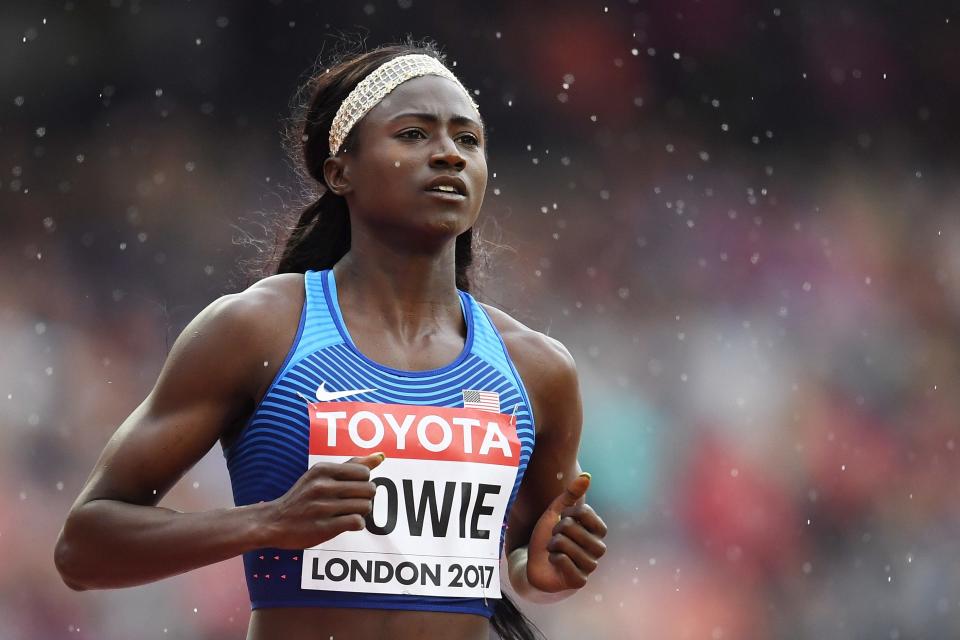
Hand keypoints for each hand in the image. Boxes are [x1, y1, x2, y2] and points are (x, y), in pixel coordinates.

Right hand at [258, 452, 383, 548]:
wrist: (274, 521)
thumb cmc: (303, 496)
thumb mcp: (321, 475)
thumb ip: (351, 465)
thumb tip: (380, 456)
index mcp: (323, 470)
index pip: (364, 472)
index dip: (364, 481)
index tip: (353, 487)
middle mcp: (322, 486)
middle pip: (368, 489)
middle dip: (365, 497)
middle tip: (353, 502)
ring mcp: (323, 507)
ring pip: (365, 506)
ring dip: (361, 512)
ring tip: (348, 512)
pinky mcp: (324, 527)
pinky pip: (357, 522)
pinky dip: (357, 524)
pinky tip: (346, 523)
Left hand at [525, 472, 607, 591]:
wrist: (535, 564)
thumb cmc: (548, 537)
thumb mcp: (556, 513)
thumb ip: (571, 495)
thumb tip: (587, 476)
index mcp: (596, 531)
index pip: (586, 513)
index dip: (568, 514)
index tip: (562, 520)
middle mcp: (598, 548)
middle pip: (574, 529)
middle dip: (557, 530)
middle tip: (555, 537)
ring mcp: (590, 565)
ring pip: (568, 546)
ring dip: (554, 545)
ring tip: (553, 549)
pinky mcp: (580, 581)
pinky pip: (565, 562)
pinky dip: (554, 558)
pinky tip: (554, 561)